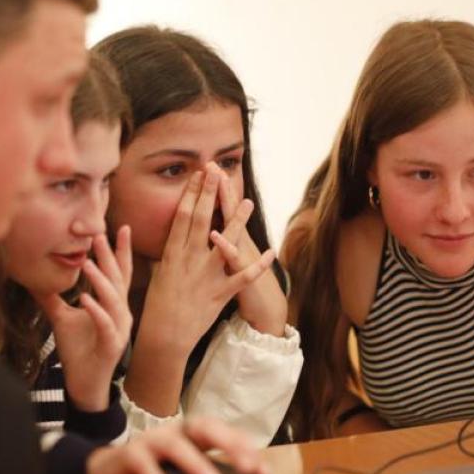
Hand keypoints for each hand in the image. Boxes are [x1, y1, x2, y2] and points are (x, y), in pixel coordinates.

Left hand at [38, 227, 132, 411]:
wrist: (84, 385)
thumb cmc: (78, 351)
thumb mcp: (62, 318)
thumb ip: (53, 298)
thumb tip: (35, 279)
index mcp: (113, 305)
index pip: (119, 272)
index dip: (121, 251)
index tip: (121, 227)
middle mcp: (121, 313)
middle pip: (118, 280)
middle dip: (109, 257)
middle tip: (98, 235)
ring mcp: (118, 329)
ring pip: (114, 300)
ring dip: (101, 281)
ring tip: (86, 263)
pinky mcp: (111, 345)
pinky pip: (105, 325)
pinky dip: (96, 311)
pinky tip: (85, 299)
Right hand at [85, 418, 269, 473]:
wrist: (108, 471)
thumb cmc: (155, 471)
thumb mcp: (185, 470)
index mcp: (192, 435)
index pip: (224, 432)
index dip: (244, 448)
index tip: (263, 472)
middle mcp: (175, 432)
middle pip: (203, 426)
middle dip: (227, 443)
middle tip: (247, 466)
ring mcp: (151, 441)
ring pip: (175, 444)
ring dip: (195, 462)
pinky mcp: (130, 455)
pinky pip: (144, 463)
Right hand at [139, 168, 274, 355]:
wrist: (163, 336)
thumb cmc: (158, 305)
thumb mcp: (156, 274)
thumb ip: (163, 254)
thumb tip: (161, 238)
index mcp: (172, 254)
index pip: (182, 217)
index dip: (190, 194)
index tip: (197, 175)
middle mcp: (188, 261)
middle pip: (200, 221)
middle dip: (209, 195)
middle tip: (216, 172)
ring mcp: (205, 277)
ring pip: (223, 244)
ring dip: (236, 221)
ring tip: (248, 201)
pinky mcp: (219, 294)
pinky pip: (241, 277)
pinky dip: (257, 265)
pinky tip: (270, 252)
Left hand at [209, 163, 286, 336]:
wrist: (266, 308)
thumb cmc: (246, 283)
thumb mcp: (234, 258)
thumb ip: (224, 242)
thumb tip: (210, 227)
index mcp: (233, 239)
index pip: (223, 209)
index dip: (215, 189)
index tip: (206, 166)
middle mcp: (239, 244)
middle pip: (229, 212)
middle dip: (221, 189)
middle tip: (213, 165)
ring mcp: (242, 258)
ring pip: (235, 232)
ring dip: (229, 210)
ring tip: (221, 191)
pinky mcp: (242, 277)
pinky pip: (234, 260)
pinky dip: (227, 249)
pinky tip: (216, 236)